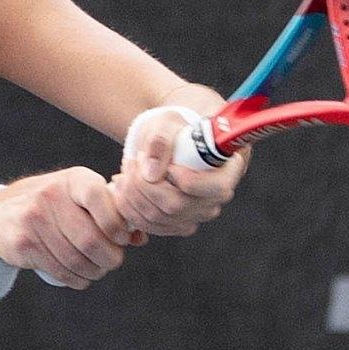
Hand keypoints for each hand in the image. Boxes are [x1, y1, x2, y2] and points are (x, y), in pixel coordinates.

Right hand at [0, 168, 133, 290]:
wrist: (0, 215)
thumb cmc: (55, 207)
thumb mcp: (80, 198)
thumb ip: (111, 213)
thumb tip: (139, 238)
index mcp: (74, 179)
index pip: (101, 199)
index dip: (118, 225)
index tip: (121, 238)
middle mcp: (52, 195)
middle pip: (92, 239)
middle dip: (110, 258)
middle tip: (112, 261)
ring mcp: (34, 219)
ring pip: (77, 260)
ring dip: (94, 272)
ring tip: (96, 270)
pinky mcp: (23, 243)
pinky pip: (60, 271)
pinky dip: (77, 280)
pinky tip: (80, 276)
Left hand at [110, 104, 244, 239]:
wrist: (169, 143)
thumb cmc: (175, 130)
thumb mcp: (168, 123)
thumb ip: (161, 141)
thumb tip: (151, 173)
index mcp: (226, 172)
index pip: (215, 188)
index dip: (187, 180)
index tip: (168, 164)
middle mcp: (213, 199)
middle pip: (177, 206)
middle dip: (145, 185)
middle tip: (131, 162)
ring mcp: (194, 216)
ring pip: (158, 218)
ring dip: (132, 196)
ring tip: (123, 174)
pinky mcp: (175, 224)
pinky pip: (149, 226)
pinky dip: (129, 209)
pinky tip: (122, 190)